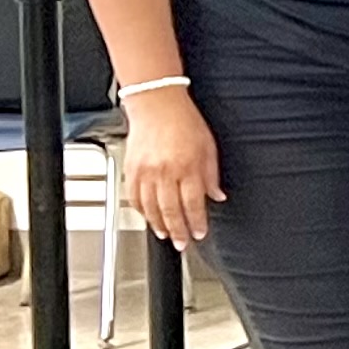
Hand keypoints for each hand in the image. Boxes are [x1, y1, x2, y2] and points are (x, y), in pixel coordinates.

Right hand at [125, 87, 224, 246]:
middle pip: (171, 210)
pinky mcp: (131, 169)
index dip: (197, 222)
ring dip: (158, 224)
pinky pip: (134, 197)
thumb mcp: (209, 147)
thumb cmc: (185, 122)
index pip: (193, 203)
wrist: (157, 105)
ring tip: (166, 235)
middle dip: (178, 230)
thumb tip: (217, 196)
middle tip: (182, 243)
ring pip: (150, 207)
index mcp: (187, 166)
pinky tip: (148, 217)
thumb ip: (212, 175)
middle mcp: (165, 171)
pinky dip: (141, 211)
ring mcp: (145, 172)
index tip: (199, 233)